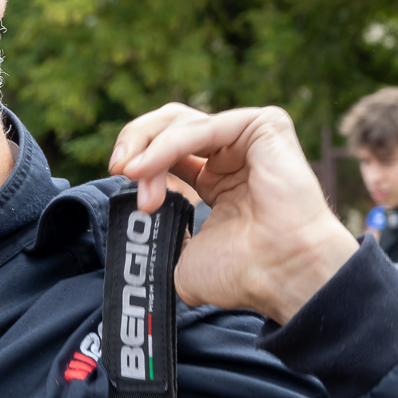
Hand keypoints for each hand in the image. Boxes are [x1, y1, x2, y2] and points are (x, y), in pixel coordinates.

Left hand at [110, 104, 358, 323]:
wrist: (279, 274)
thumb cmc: (242, 273)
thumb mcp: (182, 253)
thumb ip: (159, 232)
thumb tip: (135, 221)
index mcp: (217, 180)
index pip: (166, 149)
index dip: (138, 157)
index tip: (118, 180)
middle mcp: (232, 154)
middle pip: (169, 124)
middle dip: (136, 142)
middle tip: (118, 167)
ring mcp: (249, 138)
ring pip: (180, 122)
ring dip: (149, 150)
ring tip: (135, 177)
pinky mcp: (265, 126)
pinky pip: (202, 127)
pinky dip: (167, 145)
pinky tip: (146, 167)